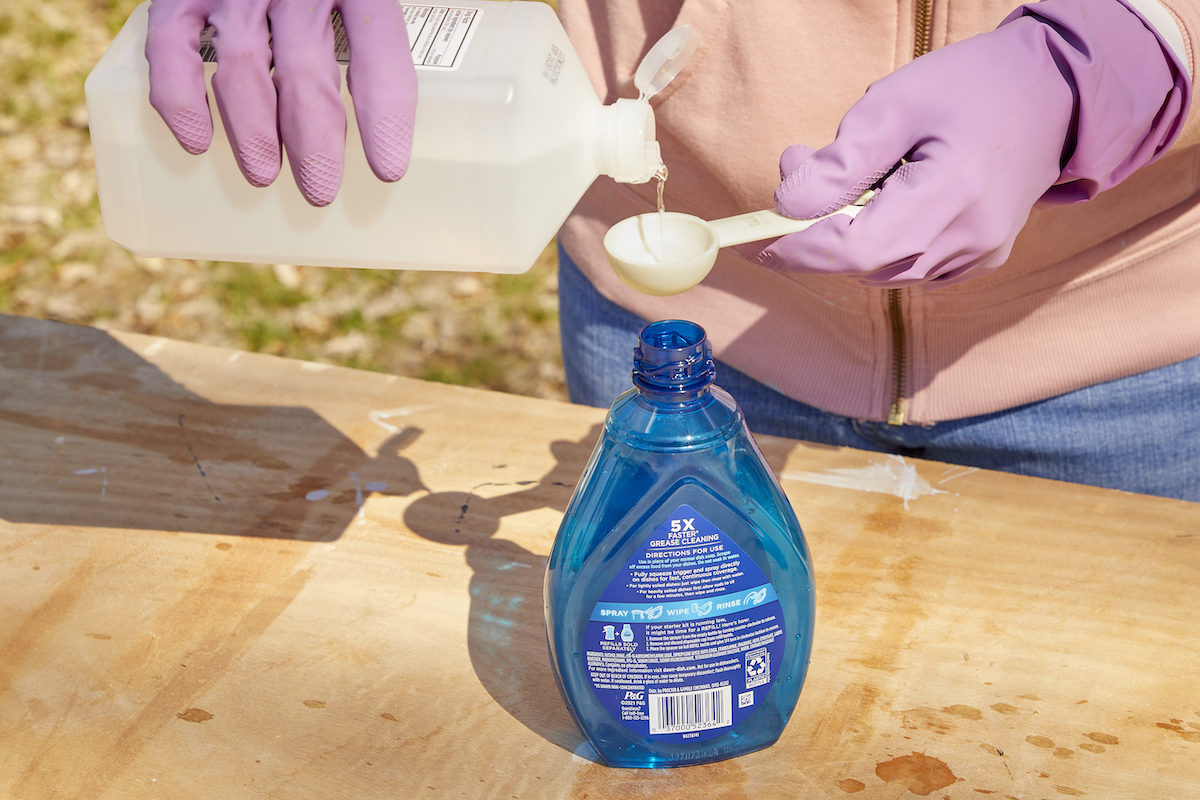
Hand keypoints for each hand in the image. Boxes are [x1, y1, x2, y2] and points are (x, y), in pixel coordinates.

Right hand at [145, 0, 416, 206]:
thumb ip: (373, 38)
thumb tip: (388, 122)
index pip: (378, 49)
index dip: (384, 114)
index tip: (388, 167)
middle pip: (307, 68)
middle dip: (314, 140)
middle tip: (319, 188)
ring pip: (245, 63)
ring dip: (253, 129)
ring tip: (263, 173)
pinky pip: (174, 42)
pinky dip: (181, 95)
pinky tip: (196, 138)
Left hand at [744, 0, 1185, 285]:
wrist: (1057, 93)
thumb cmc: (975, 85)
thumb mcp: (897, 101)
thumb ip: (842, 159)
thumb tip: (788, 204)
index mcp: (951, 197)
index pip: (853, 249)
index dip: (797, 247)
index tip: (756, 234)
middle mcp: (967, 241)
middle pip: (863, 262)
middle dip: (816, 227)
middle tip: (798, 161)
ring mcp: (977, 257)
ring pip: (883, 268)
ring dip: (847, 230)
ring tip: (842, 171)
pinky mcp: (979, 260)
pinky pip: (909, 265)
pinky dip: (880, 240)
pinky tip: (884, 195)